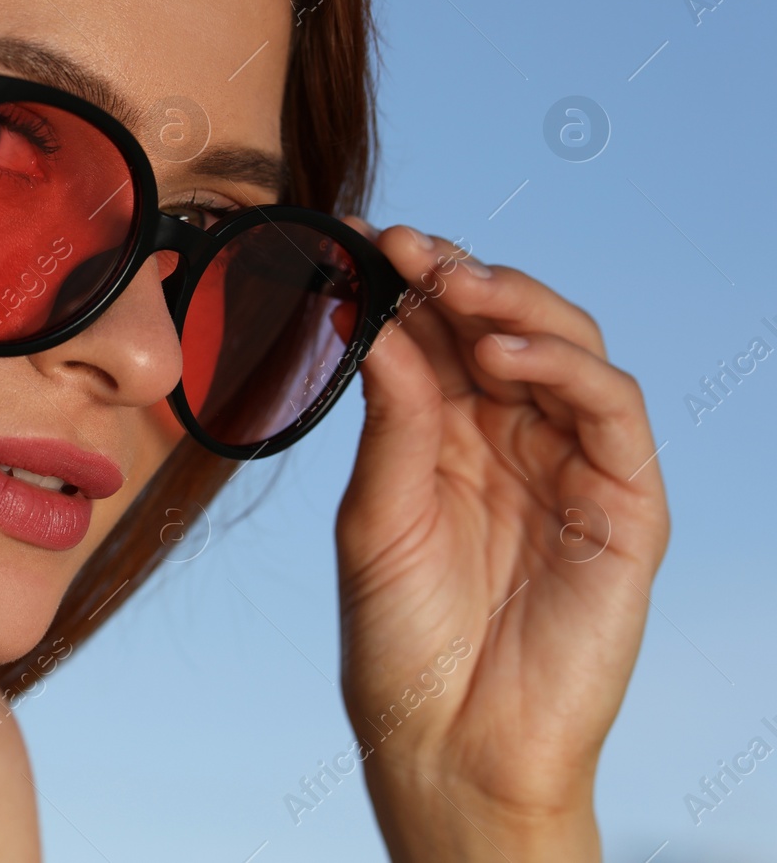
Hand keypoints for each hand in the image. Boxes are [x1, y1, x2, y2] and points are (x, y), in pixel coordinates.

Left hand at [333, 222, 669, 861]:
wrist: (447, 743)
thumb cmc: (399, 638)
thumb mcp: (377, 514)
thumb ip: (393, 419)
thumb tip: (381, 322)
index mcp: (447, 435)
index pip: (439, 335)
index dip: (405, 282)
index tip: (355, 238)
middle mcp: (512, 438)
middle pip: (503, 325)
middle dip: (455, 275)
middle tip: (403, 245)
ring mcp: (572, 465)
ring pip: (567, 348)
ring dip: (513, 303)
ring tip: (451, 283)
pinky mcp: (626, 503)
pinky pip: (613, 411)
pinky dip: (566, 367)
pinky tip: (505, 350)